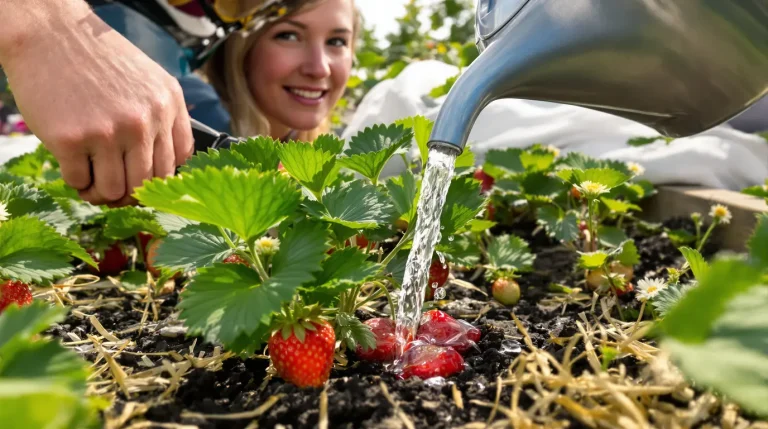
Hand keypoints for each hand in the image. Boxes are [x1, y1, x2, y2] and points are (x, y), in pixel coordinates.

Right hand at [0, 2, 192, 205]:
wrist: (52, 34)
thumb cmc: (100, 60)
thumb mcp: (151, 80)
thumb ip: (164, 118)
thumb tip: (164, 167)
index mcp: (167, 105)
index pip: (176, 163)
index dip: (159, 180)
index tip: (143, 180)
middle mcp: (143, 121)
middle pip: (146, 183)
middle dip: (130, 194)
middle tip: (114, 188)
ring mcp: (108, 132)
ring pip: (114, 190)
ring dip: (102, 193)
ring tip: (92, 181)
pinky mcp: (71, 139)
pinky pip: (80, 182)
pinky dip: (77, 182)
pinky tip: (74, 166)